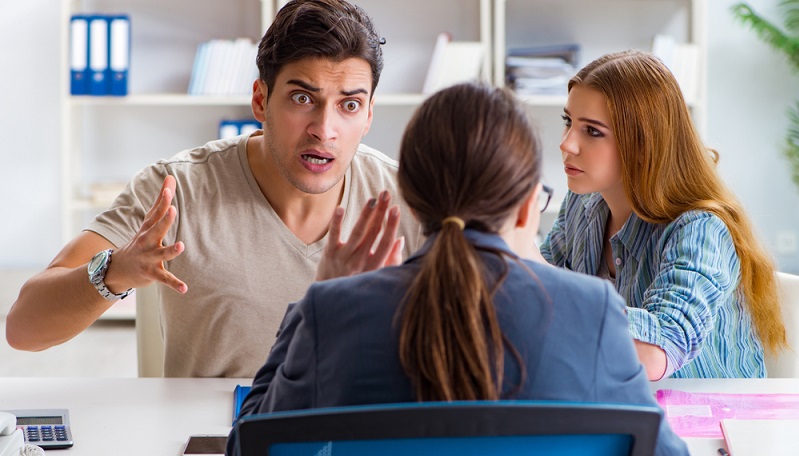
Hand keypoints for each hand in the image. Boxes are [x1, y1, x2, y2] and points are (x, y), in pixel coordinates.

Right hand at [104, 176, 187, 293]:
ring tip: (182, 246)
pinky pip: (164, 279)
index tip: (169, 187)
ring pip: (161, 253)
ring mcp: (149, 257)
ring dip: (171, 250)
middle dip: (164, 220)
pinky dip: (174, 284)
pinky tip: (184, 288)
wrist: (118, 269)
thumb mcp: (149, 221)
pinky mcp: (152, 273)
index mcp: (148, 228)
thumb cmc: (140, 241)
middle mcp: (147, 241)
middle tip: (173, 209)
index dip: (163, 200)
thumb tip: (170, 176)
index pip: (156, 212)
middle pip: (156, 229)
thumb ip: (161, 200)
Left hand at [316, 190, 404, 280]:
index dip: (392, 225)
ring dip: (365, 214)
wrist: (332, 297)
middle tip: (386, 193)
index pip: (386, 243)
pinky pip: (334, 235)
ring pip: (357, 233)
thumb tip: (400, 238)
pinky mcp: (330, 254)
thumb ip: (391, 258)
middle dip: (381, 212)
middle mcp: (361, 262)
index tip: (396, 208)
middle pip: (373, 233)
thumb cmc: (358, 280)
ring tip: (372, 199)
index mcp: (375, 266)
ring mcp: (345, 258)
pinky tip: (340, 208)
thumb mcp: (377, 273)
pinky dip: (337, 222)